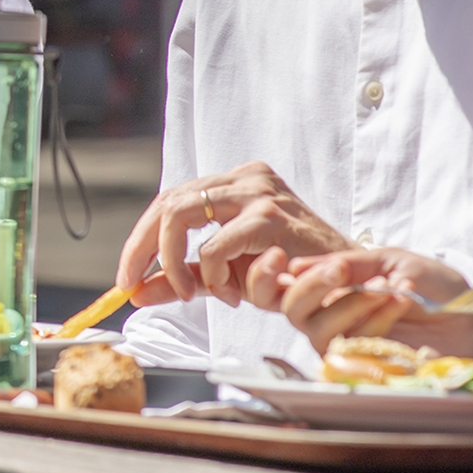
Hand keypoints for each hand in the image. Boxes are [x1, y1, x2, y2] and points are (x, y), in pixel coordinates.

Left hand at [117, 161, 348, 305]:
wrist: (346, 283)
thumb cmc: (290, 274)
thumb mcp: (227, 275)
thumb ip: (183, 278)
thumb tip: (135, 293)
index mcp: (232, 184)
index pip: (169, 201)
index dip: (140, 239)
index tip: (125, 276)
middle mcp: (243, 178)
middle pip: (167, 202)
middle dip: (143, 248)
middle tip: (135, 285)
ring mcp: (257, 192)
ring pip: (181, 216)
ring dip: (176, 262)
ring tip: (194, 293)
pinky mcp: (271, 215)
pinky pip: (216, 245)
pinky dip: (211, 274)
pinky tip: (233, 294)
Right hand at [245, 246, 472, 356]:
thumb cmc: (436, 289)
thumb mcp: (392, 260)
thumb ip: (350, 263)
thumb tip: (297, 266)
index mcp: (330, 287)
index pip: (281, 283)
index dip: (266, 273)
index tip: (278, 256)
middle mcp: (329, 315)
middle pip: (288, 307)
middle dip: (310, 285)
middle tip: (340, 270)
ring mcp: (345, 342)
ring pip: (315, 327)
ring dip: (350, 302)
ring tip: (387, 288)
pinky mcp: (364, 365)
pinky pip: (348, 344)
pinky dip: (372, 319)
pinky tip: (398, 303)